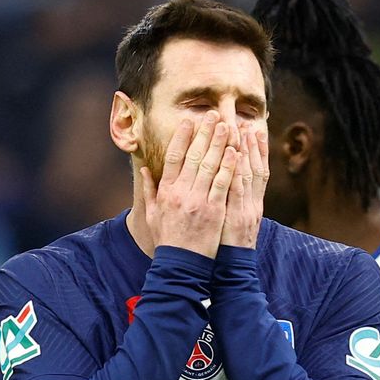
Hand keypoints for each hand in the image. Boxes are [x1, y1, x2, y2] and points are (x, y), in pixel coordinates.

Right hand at [141, 111, 237, 257]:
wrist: (181, 264)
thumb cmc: (167, 239)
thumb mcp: (152, 214)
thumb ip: (150, 190)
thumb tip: (144, 168)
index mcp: (167, 191)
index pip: (173, 157)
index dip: (182, 137)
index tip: (189, 121)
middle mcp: (181, 192)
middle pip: (194, 156)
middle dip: (204, 133)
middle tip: (213, 115)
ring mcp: (199, 201)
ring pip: (210, 166)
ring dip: (219, 143)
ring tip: (227, 126)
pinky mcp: (214, 210)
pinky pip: (223, 183)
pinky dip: (229, 166)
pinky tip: (235, 151)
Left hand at [220, 129, 268, 248]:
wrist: (233, 270)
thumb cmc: (228, 248)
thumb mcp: (233, 223)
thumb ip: (231, 203)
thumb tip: (226, 187)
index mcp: (252, 205)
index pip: (257, 173)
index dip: (256, 152)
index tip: (251, 131)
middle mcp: (252, 204)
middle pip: (255, 169)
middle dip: (252, 146)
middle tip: (247, 123)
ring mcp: (246, 209)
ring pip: (248, 175)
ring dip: (246, 152)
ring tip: (242, 130)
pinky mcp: (237, 216)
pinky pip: (236, 190)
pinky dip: (236, 171)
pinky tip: (234, 155)